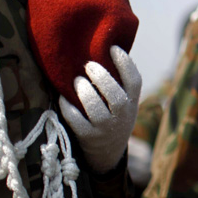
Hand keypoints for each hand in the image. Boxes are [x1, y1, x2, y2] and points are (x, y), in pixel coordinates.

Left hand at [59, 46, 141, 173]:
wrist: (108, 150)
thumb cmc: (114, 114)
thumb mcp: (125, 101)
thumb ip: (119, 82)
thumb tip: (105, 47)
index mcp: (133, 101)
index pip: (134, 80)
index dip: (125, 63)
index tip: (112, 48)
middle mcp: (122, 115)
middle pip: (114, 95)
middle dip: (101, 77)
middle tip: (88, 65)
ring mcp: (105, 127)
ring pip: (95, 108)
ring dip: (84, 92)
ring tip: (77, 80)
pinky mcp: (88, 137)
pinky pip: (76, 121)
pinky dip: (68, 108)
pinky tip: (63, 97)